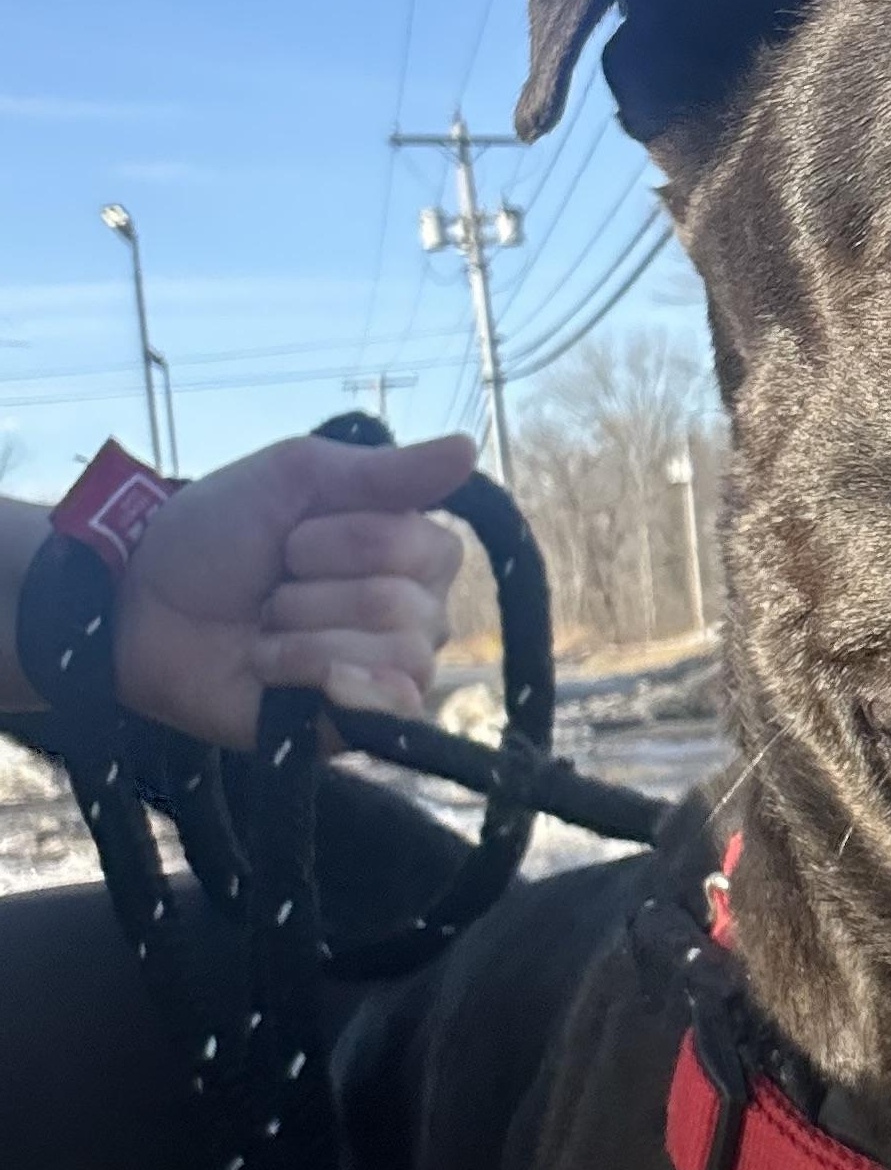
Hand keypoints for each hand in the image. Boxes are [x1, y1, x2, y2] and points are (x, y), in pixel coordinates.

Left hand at [112, 434, 476, 748]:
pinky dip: (329, 684)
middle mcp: (417, 612)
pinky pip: (387, 708)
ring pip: (396, 656)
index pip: (424, 548)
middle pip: (403, 605)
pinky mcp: (358, 723)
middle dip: (312, 594)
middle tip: (270, 592)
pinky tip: (286, 678)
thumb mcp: (295, 478)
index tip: (291, 539)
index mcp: (411, 550)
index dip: (347, 542)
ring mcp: (390, 671)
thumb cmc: (215, 535)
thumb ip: (386, 470)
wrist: (140, 610)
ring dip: (303, 639)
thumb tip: (472, 445)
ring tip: (264, 635)